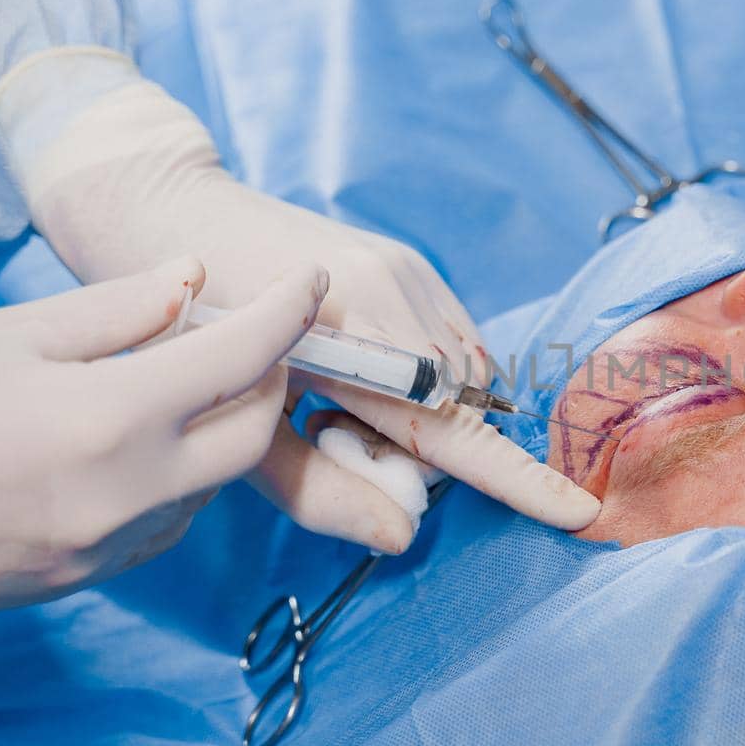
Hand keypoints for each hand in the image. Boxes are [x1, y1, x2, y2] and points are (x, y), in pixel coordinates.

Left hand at [0, 59, 599, 550]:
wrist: (166, 210)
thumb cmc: (183, 329)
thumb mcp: (237, 425)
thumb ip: (319, 487)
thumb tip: (400, 534)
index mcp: (349, 338)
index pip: (451, 428)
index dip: (514, 478)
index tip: (577, 511)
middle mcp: (395, 294)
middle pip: (458, 412)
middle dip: (420, 450)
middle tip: (335, 440)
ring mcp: (409, 271)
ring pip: (462, 378)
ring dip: (427, 413)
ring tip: (342, 401)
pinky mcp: (409, 260)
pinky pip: (452, 340)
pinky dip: (427, 376)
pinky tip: (362, 369)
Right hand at [0, 257, 327, 628]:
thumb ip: (113, 312)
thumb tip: (193, 278)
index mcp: (109, 420)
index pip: (243, 360)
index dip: (290, 314)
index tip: (310, 284)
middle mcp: (129, 496)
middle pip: (253, 435)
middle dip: (268, 378)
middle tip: (243, 333)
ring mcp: (111, 549)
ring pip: (215, 484)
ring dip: (220, 428)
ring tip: (178, 380)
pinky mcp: (88, 580)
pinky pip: (169, 521)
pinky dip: (180, 474)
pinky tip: (139, 441)